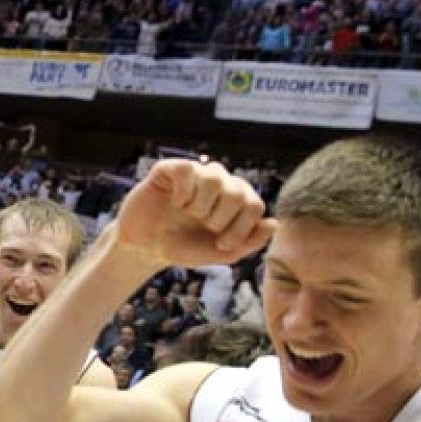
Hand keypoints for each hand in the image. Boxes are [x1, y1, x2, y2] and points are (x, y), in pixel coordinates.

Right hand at [113, 159, 274, 269]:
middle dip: (220, 219)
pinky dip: (184, 192)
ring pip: (214, 179)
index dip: (241, 228)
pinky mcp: (170, 169)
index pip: (254, 205)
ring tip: (186, 214)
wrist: (146, 248)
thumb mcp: (220, 253)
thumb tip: (274, 224)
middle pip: (238, 191)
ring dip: (200, 206)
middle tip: (202, 227)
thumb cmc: (184, 247)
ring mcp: (196, 173)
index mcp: (236, 199)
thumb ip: (249, 242)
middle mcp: (220, 181)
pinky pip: (188, 170)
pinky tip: (176, 202)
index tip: (221, 244)